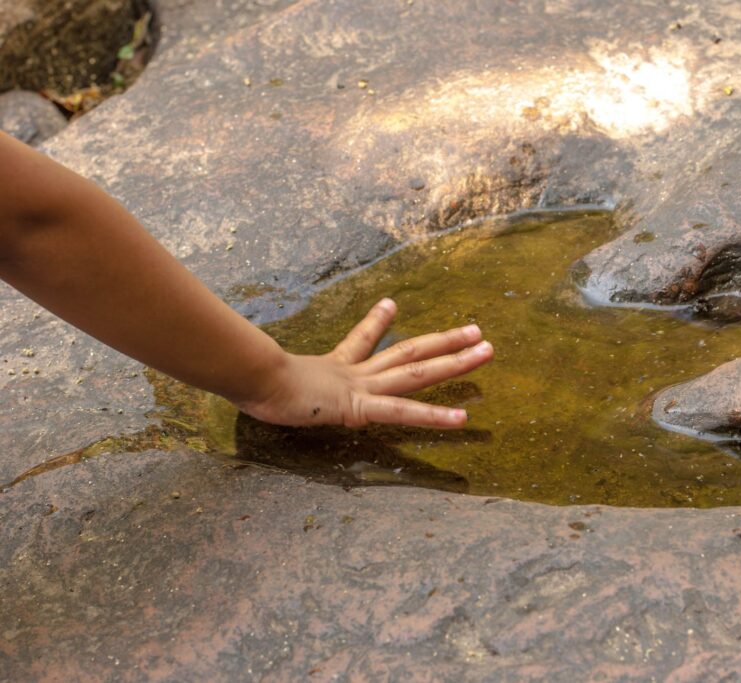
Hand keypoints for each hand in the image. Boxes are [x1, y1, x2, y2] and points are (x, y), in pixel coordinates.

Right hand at [233, 298, 492, 427]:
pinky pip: (404, 412)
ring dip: (456, 362)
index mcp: (333, 367)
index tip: (391, 304)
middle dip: (445, 342)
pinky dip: (434, 416)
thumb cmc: (248, 375)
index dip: (377, 322)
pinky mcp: (360, 406)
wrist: (248, 375)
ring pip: (418, 372)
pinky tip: (463, 418)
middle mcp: (355, 372)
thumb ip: (257, 364)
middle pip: (410, 352)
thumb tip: (234, 359)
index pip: (363, 341)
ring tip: (486, 349)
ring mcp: (361, 387)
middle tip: (476, 330)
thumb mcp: (259, 372)